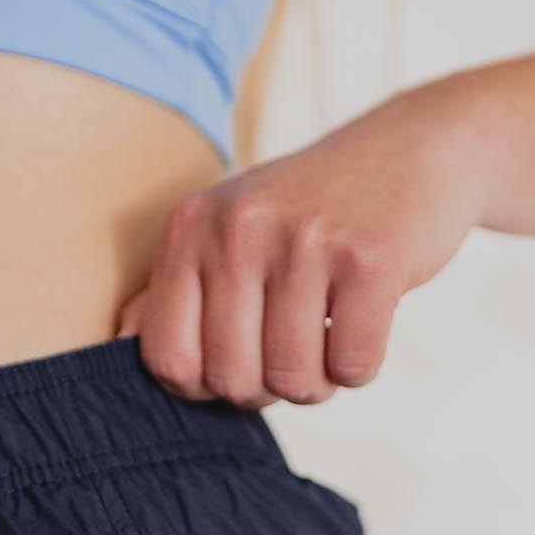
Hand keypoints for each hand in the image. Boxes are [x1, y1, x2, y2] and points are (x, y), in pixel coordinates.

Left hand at [117, 83, 488, 406]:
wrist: (418, 147)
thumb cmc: (311, 212)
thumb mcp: (227, 230)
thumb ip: (170, 289)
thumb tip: (116, 343)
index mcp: (191, 227)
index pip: (168, 362)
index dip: (206, 384)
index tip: (239, 355)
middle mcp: (238, 228)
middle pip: (231, 382)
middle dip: (268, 387)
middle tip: (295, 343)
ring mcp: (304, 239)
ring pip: (293, 382)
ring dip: (319, 381)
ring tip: (329, 332)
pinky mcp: (370, 259)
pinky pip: (351, 367)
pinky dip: (362, 365)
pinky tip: (367, 320)